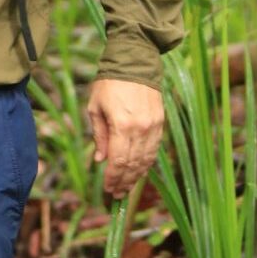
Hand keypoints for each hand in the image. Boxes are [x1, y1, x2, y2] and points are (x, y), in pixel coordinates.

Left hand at [87, 78, 164, 198]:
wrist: (135, 63)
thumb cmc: (109, 84)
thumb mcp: (95, 108)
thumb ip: (99, 135)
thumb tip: (100, 160)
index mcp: (122, 125)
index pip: (119, 160)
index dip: (113, 177)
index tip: (108, 188)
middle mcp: (141, 129)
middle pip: (134, 164)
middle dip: (124, 182)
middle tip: (116, 194)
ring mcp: (154, 127)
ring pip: (147, 160)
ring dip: (137, 176)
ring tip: (126, 188)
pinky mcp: (161, 123)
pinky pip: (154, 149)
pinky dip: (147, 163)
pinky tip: (139, 171)